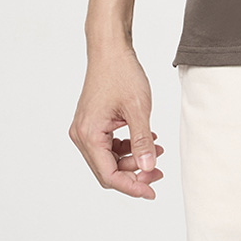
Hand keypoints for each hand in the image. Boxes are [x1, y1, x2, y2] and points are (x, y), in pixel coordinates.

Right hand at [69, 45, 166, 197]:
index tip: (151, 191)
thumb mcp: (138, 108)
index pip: (109, 175)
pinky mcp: (92, 122)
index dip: (132, 186)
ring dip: (132, 159)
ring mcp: (85, 129)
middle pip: (107, 169)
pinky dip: (127, 146)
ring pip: (109, 158)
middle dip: (134, 174)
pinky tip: (146, 139)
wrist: (110, 49)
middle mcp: (82, 135)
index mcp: (89, 135)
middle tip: (158, 173)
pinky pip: (108, 145)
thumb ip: (142, 141)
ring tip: (157, 151)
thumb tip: (148, 168)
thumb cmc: (121, 73)